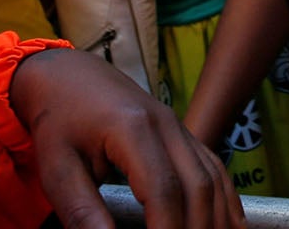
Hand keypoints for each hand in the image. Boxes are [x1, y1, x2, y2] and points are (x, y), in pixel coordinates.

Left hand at [10, 47, 241, 228]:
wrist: (67, 73)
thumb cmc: (57, 118)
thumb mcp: (57, 168)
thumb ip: (81, 210)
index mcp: (132, 128)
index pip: (162, 189)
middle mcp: (166, 125)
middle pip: (197, 186)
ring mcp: (178, 127)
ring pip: (212, 177)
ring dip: (215, 219)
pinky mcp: (181, 133)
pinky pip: (213, 167)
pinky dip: (226, 199)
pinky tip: (231, 225)